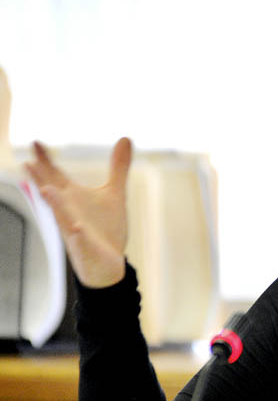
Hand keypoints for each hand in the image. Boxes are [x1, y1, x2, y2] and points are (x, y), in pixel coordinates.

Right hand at [25, 138, 131, 287]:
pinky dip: (78, 234)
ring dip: (54, 204)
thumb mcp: (115, 193)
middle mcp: (69, 212)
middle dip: (41, 179)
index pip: (55, 175)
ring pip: (61, 216)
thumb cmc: (106, 228)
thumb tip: (126, 137)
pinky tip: (75, 227)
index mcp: (73, 197)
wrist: (109, 263)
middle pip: (52, 192)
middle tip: (28, 162)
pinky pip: (80, 240)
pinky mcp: (86, 247)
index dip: (45, 160)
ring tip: (46, 189)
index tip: (35, 142)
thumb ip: (118, 166)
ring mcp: (74, 230)